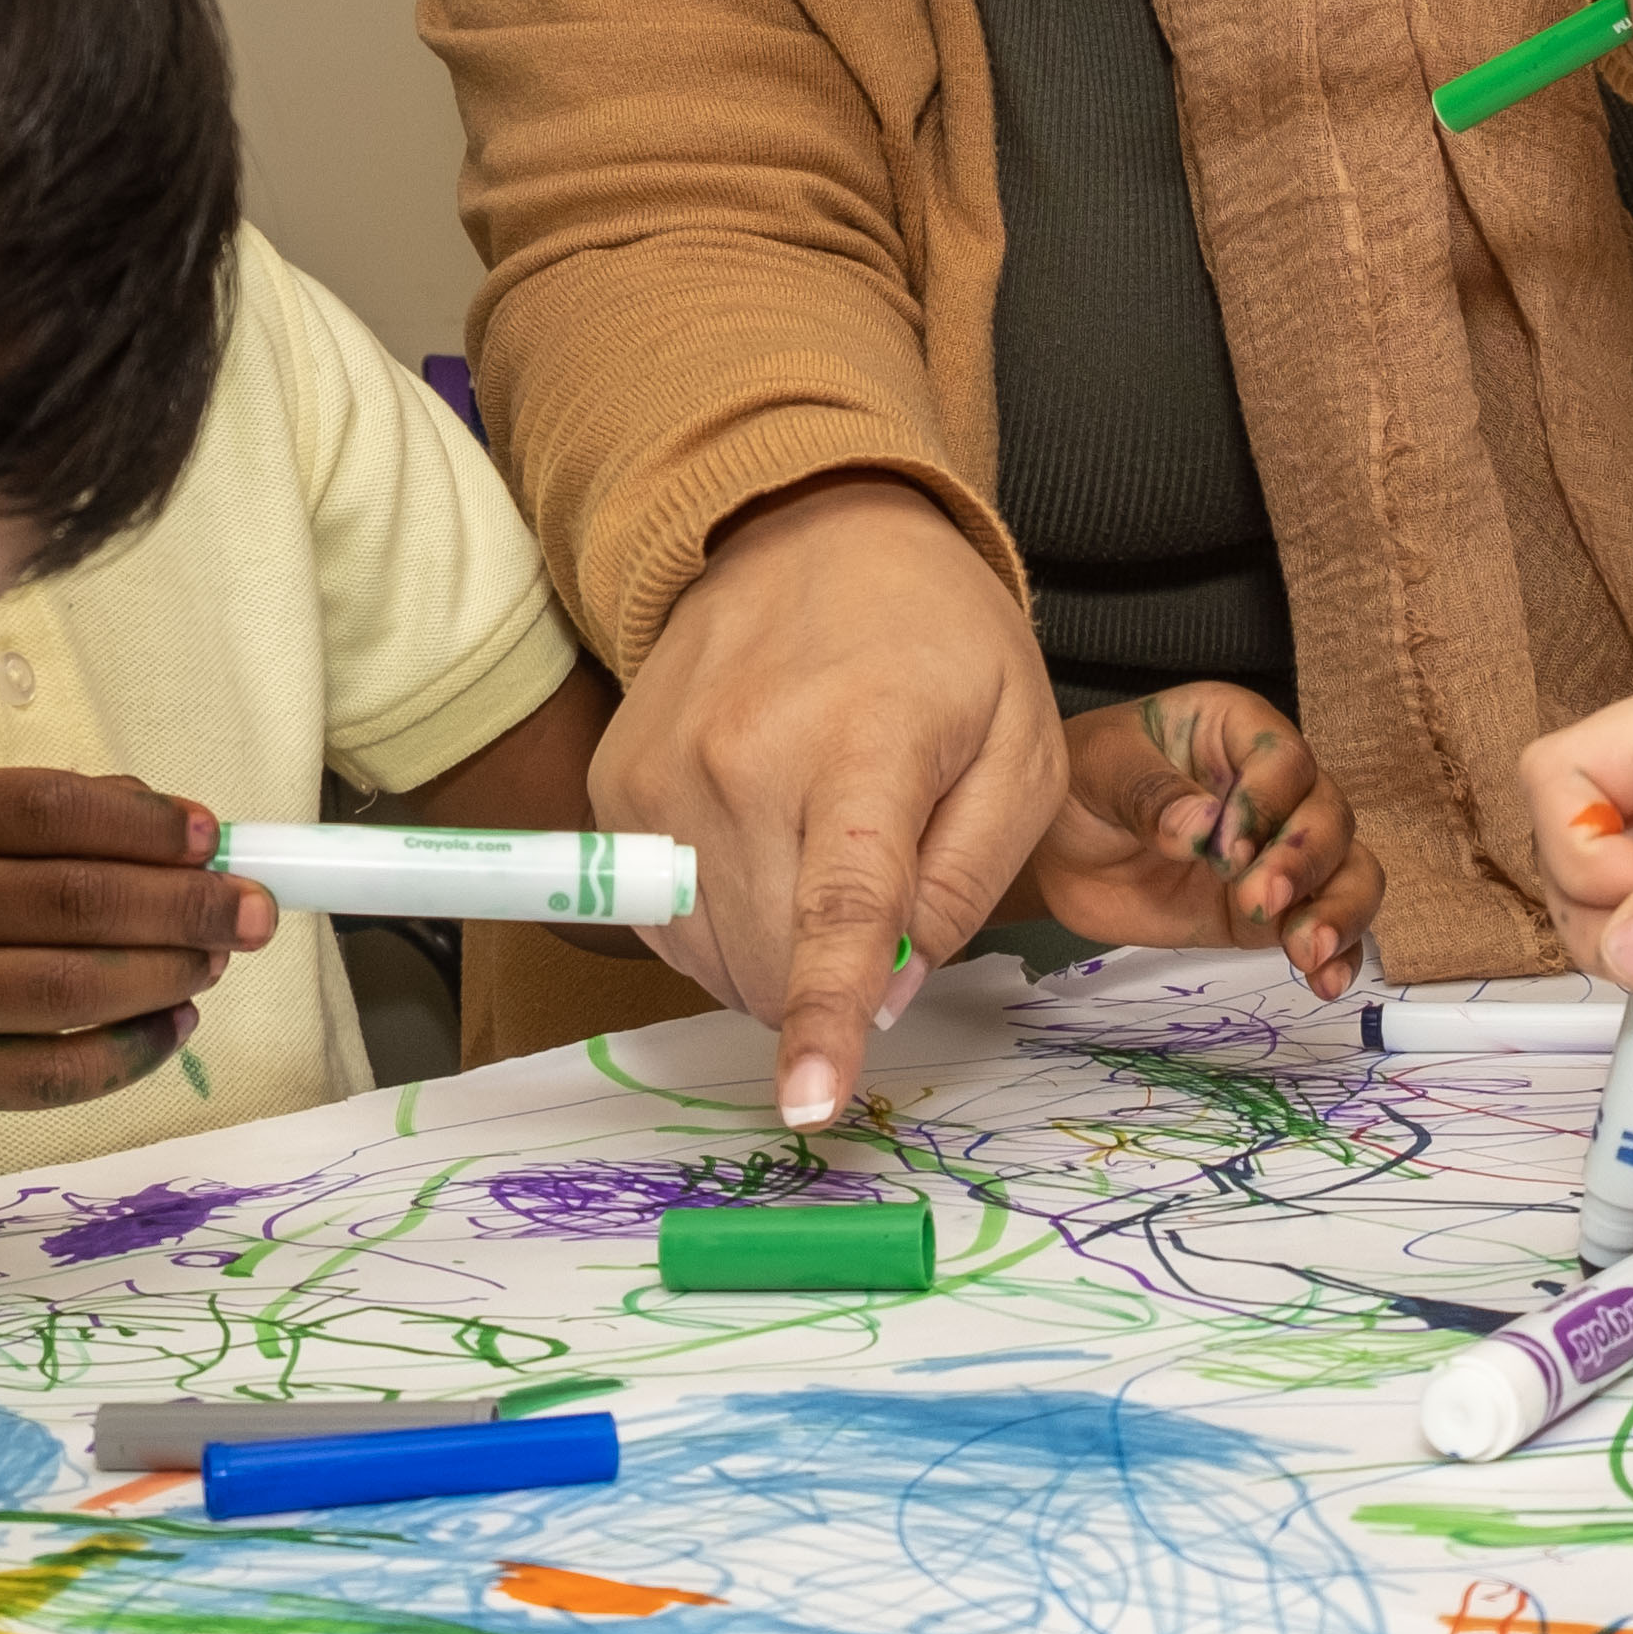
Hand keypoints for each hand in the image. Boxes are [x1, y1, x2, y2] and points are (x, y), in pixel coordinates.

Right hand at [0, 767, 269, 1127]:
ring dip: (168, 974)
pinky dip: (134, 1052)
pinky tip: (177, 1024)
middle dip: (186, 906)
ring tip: (216, 962)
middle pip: (76, 901)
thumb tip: (184, 824)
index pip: (51, 809)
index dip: (145, 824)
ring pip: (76, 988)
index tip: (214, 838)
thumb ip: (50, 816)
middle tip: (254, 912)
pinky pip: (60, 1072)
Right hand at [597, 476, 1064, 1127]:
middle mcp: (741, 758)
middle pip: (771, 961)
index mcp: (862, 745)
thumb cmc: (937, 642)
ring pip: (713, 956)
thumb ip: (966, 882)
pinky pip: (667, 919)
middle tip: (884, 895)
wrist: (809, 527)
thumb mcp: (1018, 746)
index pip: (839, 908)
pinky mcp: (613, 786)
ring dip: (775, 953)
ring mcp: (661, 773)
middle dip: (834, 981)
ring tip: (821, 849)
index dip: (825, 1018)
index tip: (809, 1106)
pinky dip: (724, 919)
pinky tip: (764, 844)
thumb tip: (890, 996)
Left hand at [1031, 682, 1374, 994]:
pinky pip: (1325, 924)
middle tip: (1256, 901)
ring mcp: (1279, 850)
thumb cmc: (1079, 784)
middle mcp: (1274, 786)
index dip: (1268, 805)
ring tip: (1307, 953)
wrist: (1056, 853)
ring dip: (1339, 911)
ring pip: (1348, 869)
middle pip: (1329, 815)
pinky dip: (1337, 954)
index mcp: (1236, 729)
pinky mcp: (1272, 909)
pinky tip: (1325, 982)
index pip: (1285, 760)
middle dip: (1304, 862)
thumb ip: (1148, 793)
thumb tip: (1200, 826)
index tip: (1226, 850)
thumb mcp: (1099, 770)